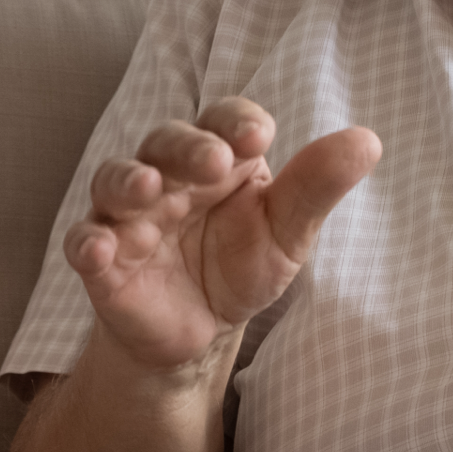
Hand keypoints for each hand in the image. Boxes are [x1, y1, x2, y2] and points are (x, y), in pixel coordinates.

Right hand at [63, 98, 378, 369]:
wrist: (199, 330)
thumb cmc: (241, 264)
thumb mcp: (287, 230)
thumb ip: (317, 187)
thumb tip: (368, 140)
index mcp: (218, 157)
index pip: (223, 120)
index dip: (236, 121)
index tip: (257, 135)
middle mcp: (168, 174)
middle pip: (166, 142)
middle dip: (187, 148)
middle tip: (214, 161)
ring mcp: (129, 215)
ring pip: (115, 180)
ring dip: (128, 179)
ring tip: (148, 189)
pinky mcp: (103, 259)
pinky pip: (84, 241)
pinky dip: (87, 242)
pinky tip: (98, 249)